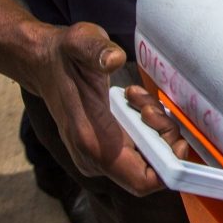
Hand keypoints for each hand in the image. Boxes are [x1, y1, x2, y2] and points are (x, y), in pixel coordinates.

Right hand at [31, 22, 187, 195]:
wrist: (44, 63)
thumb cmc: (64, 55)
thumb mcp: (81, 42)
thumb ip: (97, 51)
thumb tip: (113, 60)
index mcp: (92, 142)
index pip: (142, 181)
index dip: (169, 168)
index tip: (178, 139)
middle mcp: (94, 157)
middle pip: (152, 169)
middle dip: (164, 138)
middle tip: (151, 105)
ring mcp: (98, 156)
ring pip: (148, 157)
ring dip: (155, 128)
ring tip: (139, 98)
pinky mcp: (103, 147)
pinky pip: (139, 147)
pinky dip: (147, 127)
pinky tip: (134, 102)